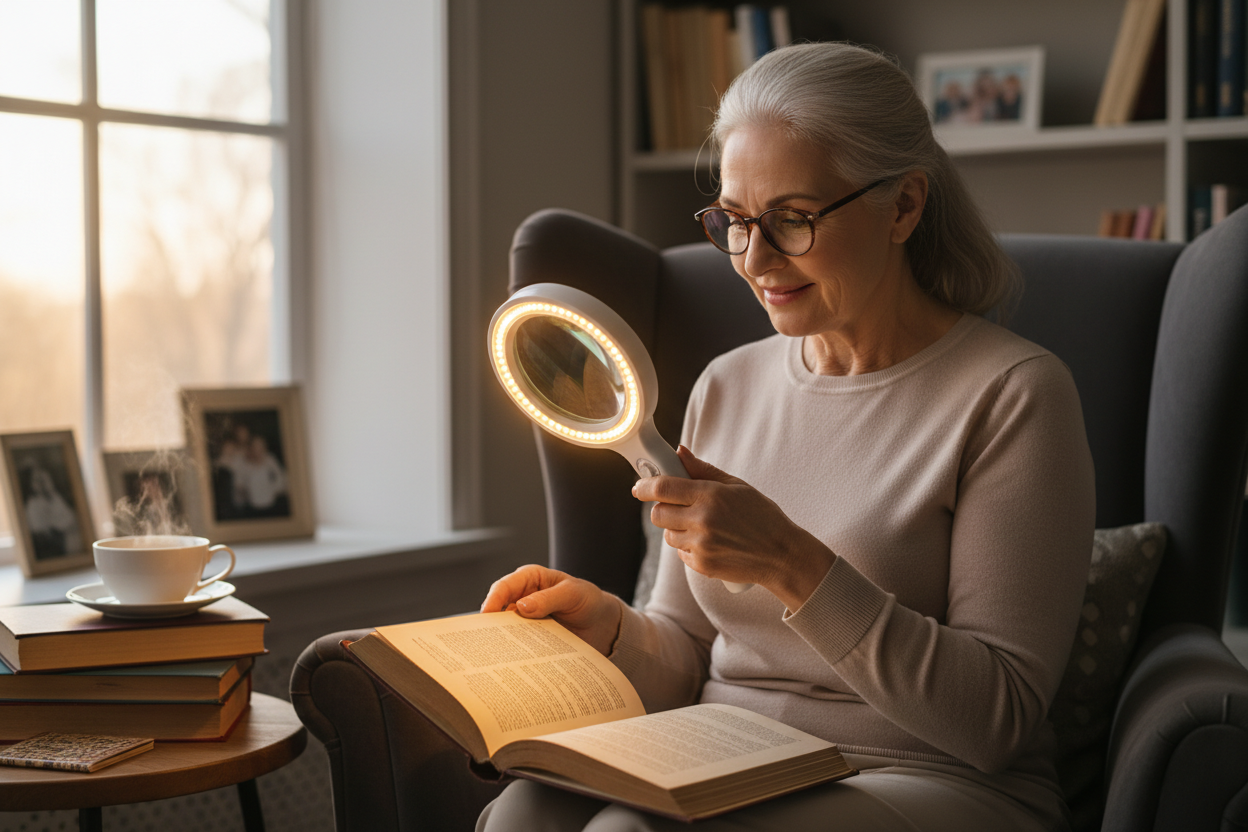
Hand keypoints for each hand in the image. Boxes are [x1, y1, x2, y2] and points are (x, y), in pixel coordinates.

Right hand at [480, 564, 622, 655]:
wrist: (600, 624)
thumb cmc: (587, 600)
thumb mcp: (573, 594)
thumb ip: (549, 598)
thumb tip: (521, 607)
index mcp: (530, 578)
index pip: (504, 587)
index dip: (493, 600)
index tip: (487, 617)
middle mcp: (522, 597)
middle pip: (498, 610)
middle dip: (491, 625)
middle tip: (485, 641)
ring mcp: (525, 619)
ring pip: (505, 630)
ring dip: (502, 642)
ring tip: (497, 657)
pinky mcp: (530, 637)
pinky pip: (518, 645)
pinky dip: (514, 653)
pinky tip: (513, 664)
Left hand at [632, 446, 834, 609]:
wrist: (781, 555)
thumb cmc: (762, 517)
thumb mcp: (737, 486)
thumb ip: (704, 470)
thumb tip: (679, 452)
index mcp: (711, 496)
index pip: (663, 488)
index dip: (645, 486)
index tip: (639, 486)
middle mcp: (703, 521)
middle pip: (658, 514)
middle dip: (662, 508)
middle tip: (677, 506)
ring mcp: (701, 545)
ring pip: (668, 535)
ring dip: (676, 529)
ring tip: (702, 526)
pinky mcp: (701, 565)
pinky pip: (680, 553)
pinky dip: (688, 547)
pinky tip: (710, 542)